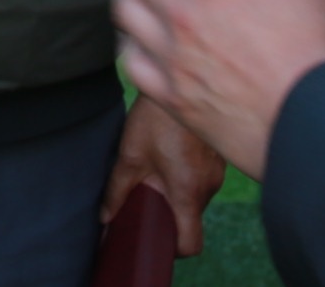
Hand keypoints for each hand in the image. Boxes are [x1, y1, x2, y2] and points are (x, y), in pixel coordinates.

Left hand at [99, 96, 224, 255]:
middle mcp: (208, 186)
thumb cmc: (156, 116)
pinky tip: (172, 154)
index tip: (157, 234)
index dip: (174, 248)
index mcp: (187, 191)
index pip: (190, 242)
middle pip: (192, 219)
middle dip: (171, 213)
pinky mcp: (218, 157)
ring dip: (179, 191)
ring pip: (198, 197)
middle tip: (149, 194)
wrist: (180, 76)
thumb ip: (117, 190)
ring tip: (159, 168)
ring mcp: (217, 171)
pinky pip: (204, 179)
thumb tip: (105, 216)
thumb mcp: (130, 154)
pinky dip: (189, 176)